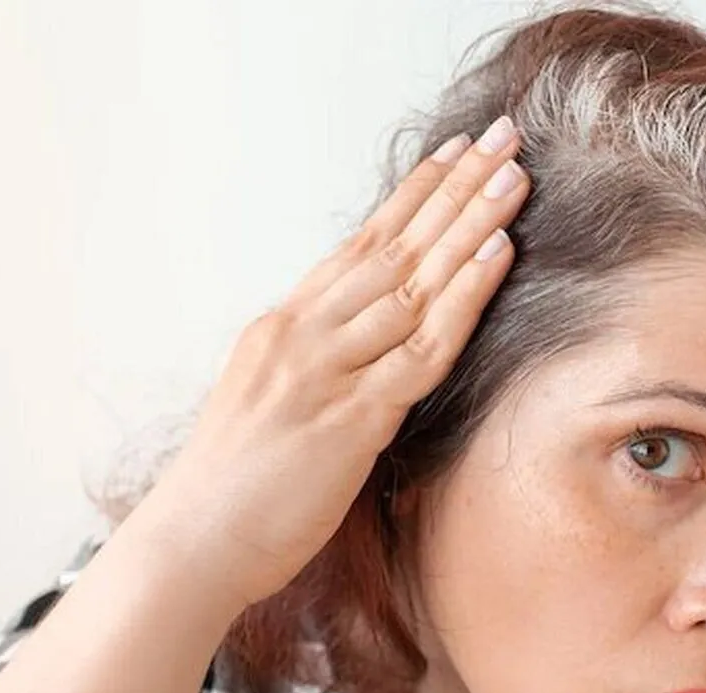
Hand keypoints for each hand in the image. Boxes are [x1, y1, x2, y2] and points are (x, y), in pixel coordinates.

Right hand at [139, 117, 529, 608]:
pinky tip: (496, 254)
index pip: (361, 244)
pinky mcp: (350, 419)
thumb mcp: (270, 397)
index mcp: (286, 325)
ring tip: (513, 177)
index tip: (455, 154)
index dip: (414, 196)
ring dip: (468, 225)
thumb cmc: (234, 481)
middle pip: (394, 247)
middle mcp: (304, 332)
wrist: (192, 543)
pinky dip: (462, 297)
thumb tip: (364, 338)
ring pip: (412, 284)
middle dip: (453, 189)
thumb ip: (317, 359)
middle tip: (501, 136)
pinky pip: (422, 349)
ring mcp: (326, 371)